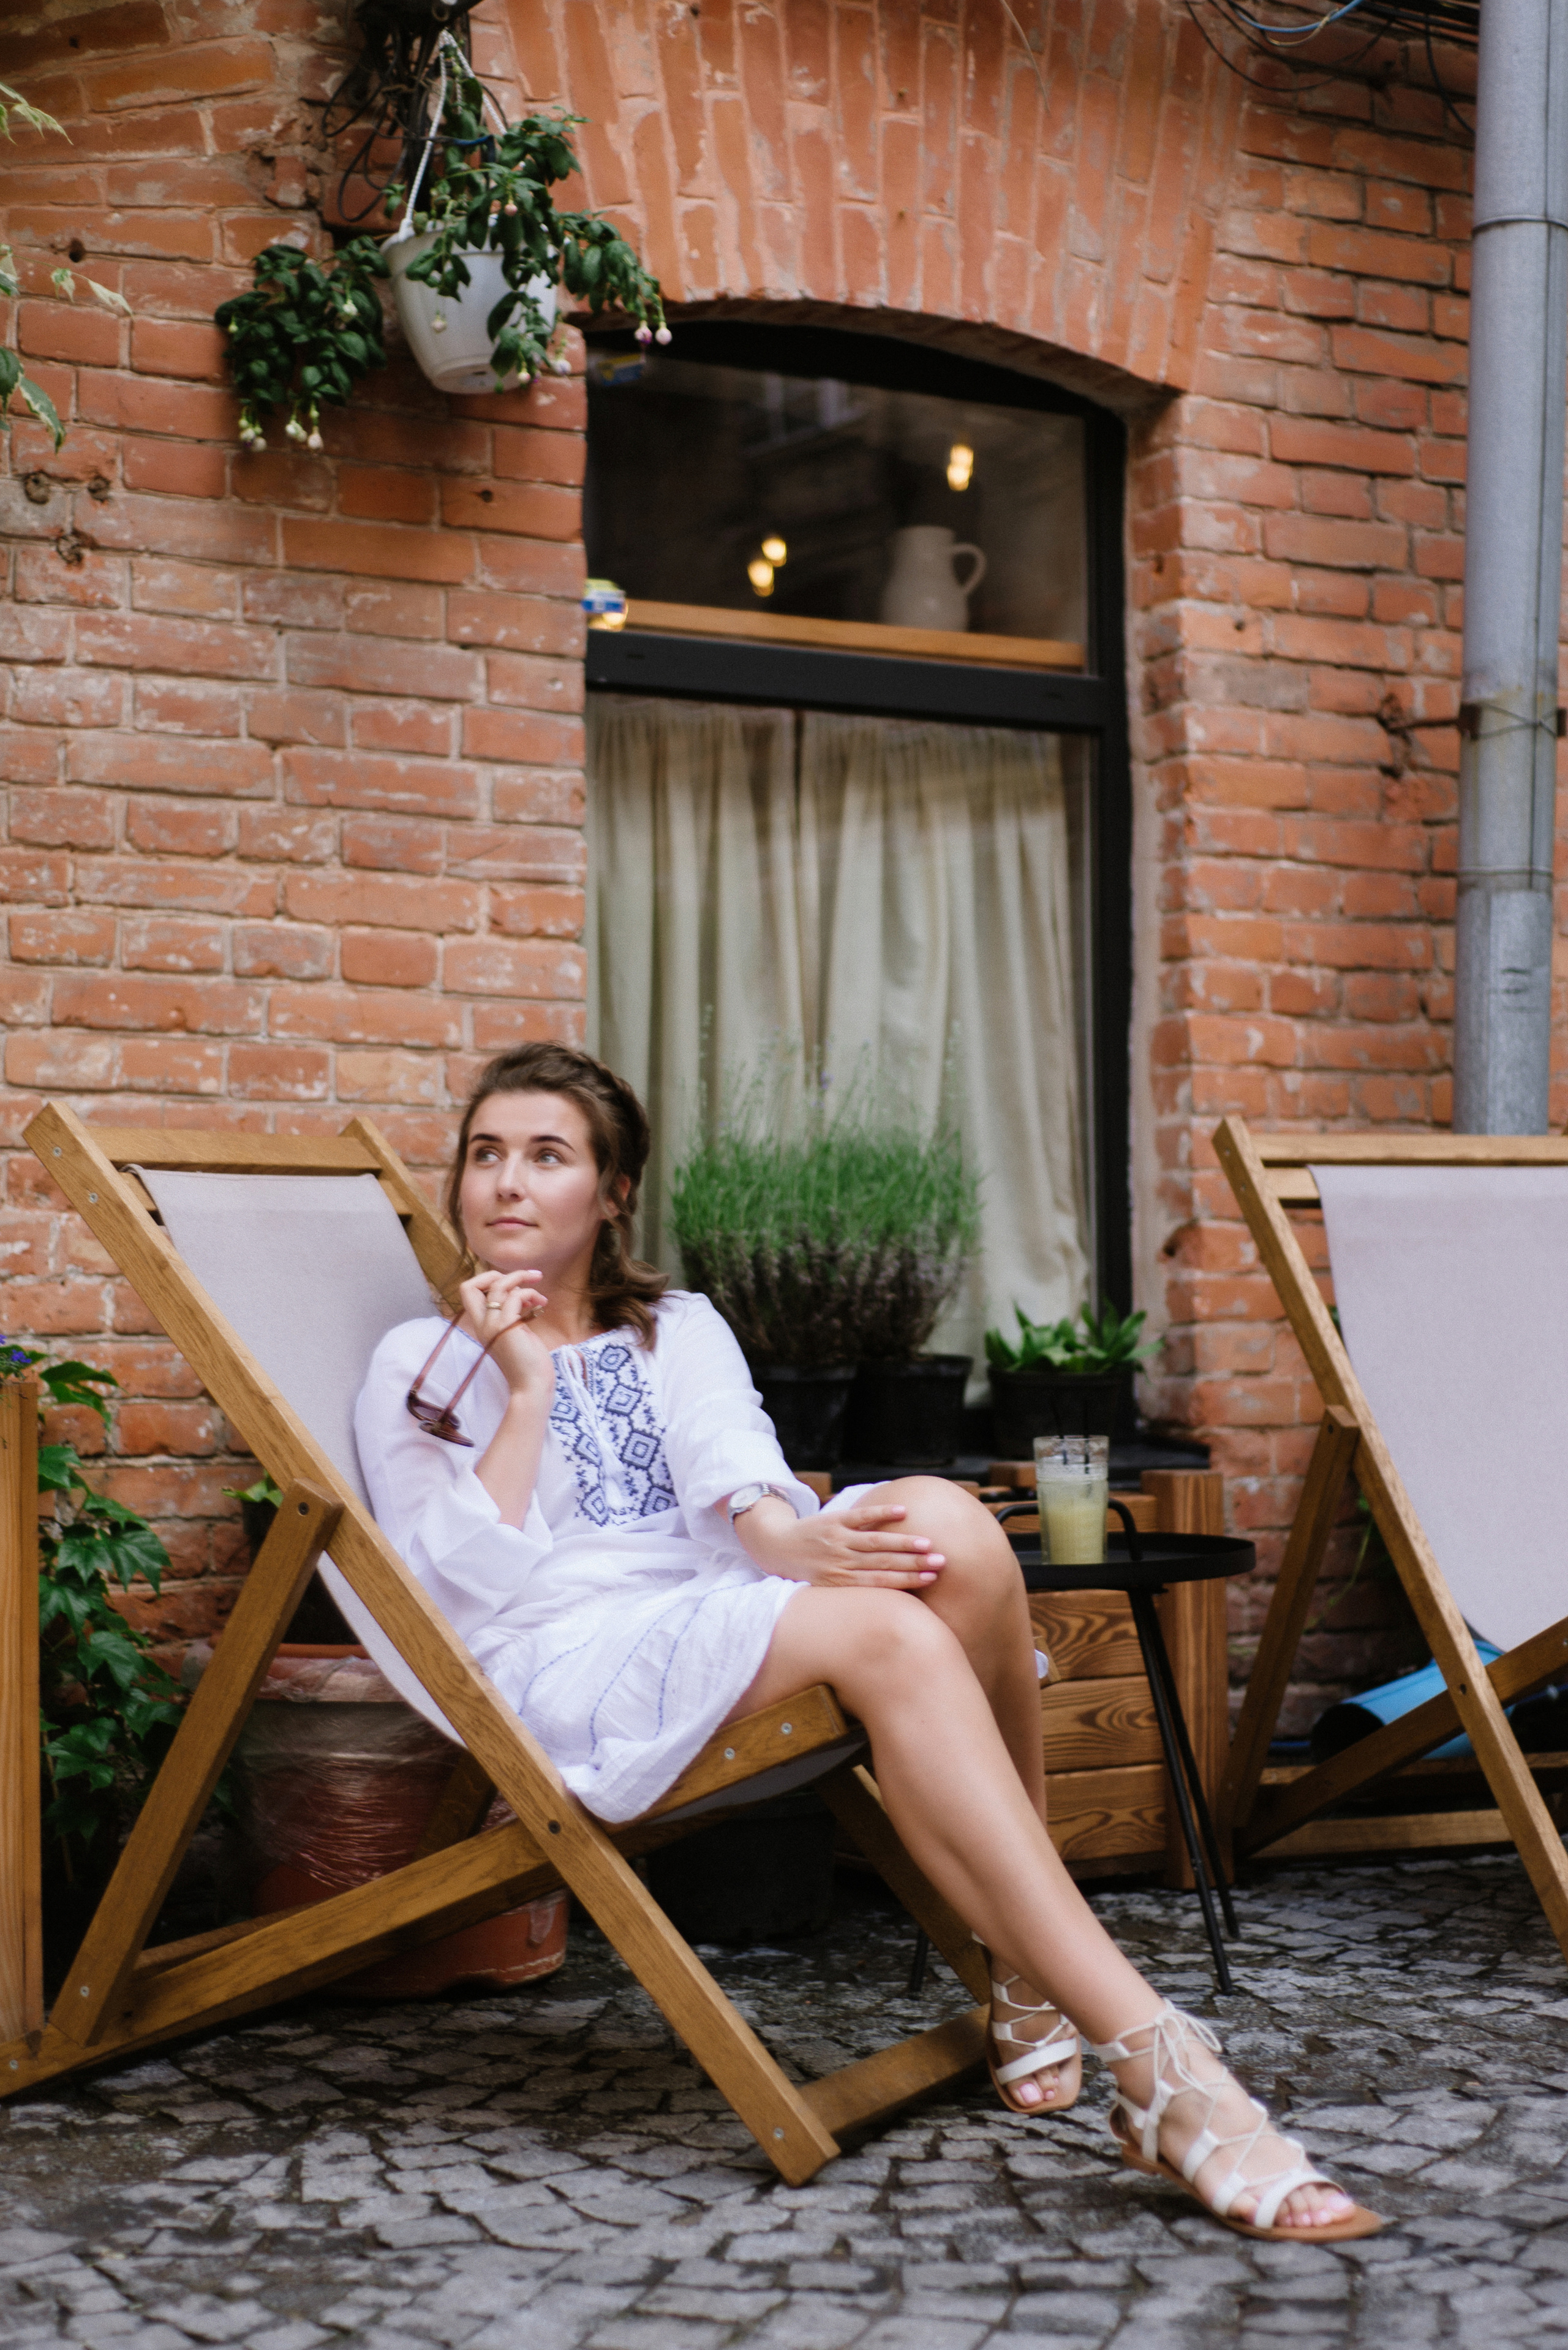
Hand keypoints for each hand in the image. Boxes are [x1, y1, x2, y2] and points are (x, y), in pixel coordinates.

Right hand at [458, 1267, 552, 1399]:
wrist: (531, 1387)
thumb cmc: (528, 1363)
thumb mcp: (514, 1333)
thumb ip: (510, 1314)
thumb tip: (517, 1291)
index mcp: (481, 1326)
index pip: (468, 1292)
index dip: (486, 1280)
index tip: (510, 1285)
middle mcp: (482, 1325)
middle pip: (469, 1285)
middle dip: (496, 1274)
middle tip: (522, 1279)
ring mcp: (492, 1326)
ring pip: (498, 1286)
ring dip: (521, 1280)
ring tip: (538, 1295)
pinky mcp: (507, 1327)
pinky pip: (515, 1296)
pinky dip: (530, 1294)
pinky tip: (541, 1305)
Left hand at [732, 1496, 944, 1589]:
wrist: (775, 1547)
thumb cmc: (806, 1572)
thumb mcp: (825, 1589)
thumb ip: (853, 1591)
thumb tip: (888, 1600)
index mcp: (840, 1583)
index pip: (879, 1583)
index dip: (907, 1581)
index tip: (931, 1579)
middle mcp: (840, 1563)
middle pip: (882, 1564)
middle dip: (913, 1564)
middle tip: (941, 1563)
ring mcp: (837, 1540)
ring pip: (875, 1541)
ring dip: (903, 1542)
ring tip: (927, 1543)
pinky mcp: (833, 1520)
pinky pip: (860, 1516)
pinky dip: (881, 1513)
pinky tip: (902, 1512)